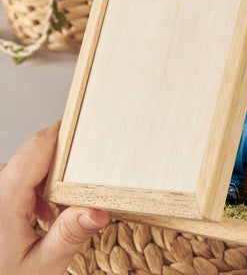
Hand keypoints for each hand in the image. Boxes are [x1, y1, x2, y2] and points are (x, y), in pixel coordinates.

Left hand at [0, 122, 109, 274]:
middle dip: (68, 158)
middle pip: (37, 152)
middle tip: (94, 168)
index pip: (39, 145)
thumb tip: (98, 210)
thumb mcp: (39, 267)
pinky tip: (48, 210)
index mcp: (3, 199)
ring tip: (70, 200)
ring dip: (54, 175)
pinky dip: (40, 186)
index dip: (66, 131)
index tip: (92, 124)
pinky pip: (20, 178)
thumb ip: (68, 236)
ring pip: (30, 164)